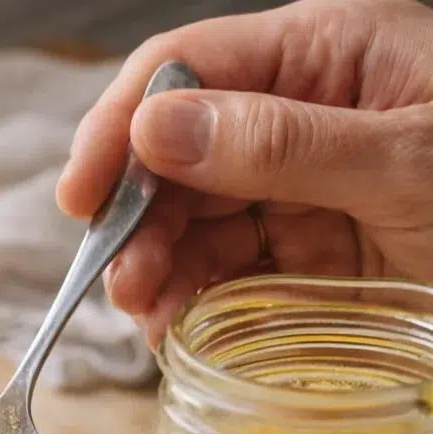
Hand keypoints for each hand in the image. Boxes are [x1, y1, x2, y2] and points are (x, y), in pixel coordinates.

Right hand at [57, 0, 432, 343]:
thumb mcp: (404, 158)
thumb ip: (280, 141)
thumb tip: (159, 126)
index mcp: (321, 56)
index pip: (184, 70)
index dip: (119, 128)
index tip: (81, 197)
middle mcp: (297, 118)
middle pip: (175, 155)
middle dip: (136, 216)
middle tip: (125, 282)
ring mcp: (300, 191)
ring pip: (193, 221)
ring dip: (156, 267)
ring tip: (150, 315)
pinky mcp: (309, 258)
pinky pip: (228, 273)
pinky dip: (193, 302)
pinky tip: (179, 328)